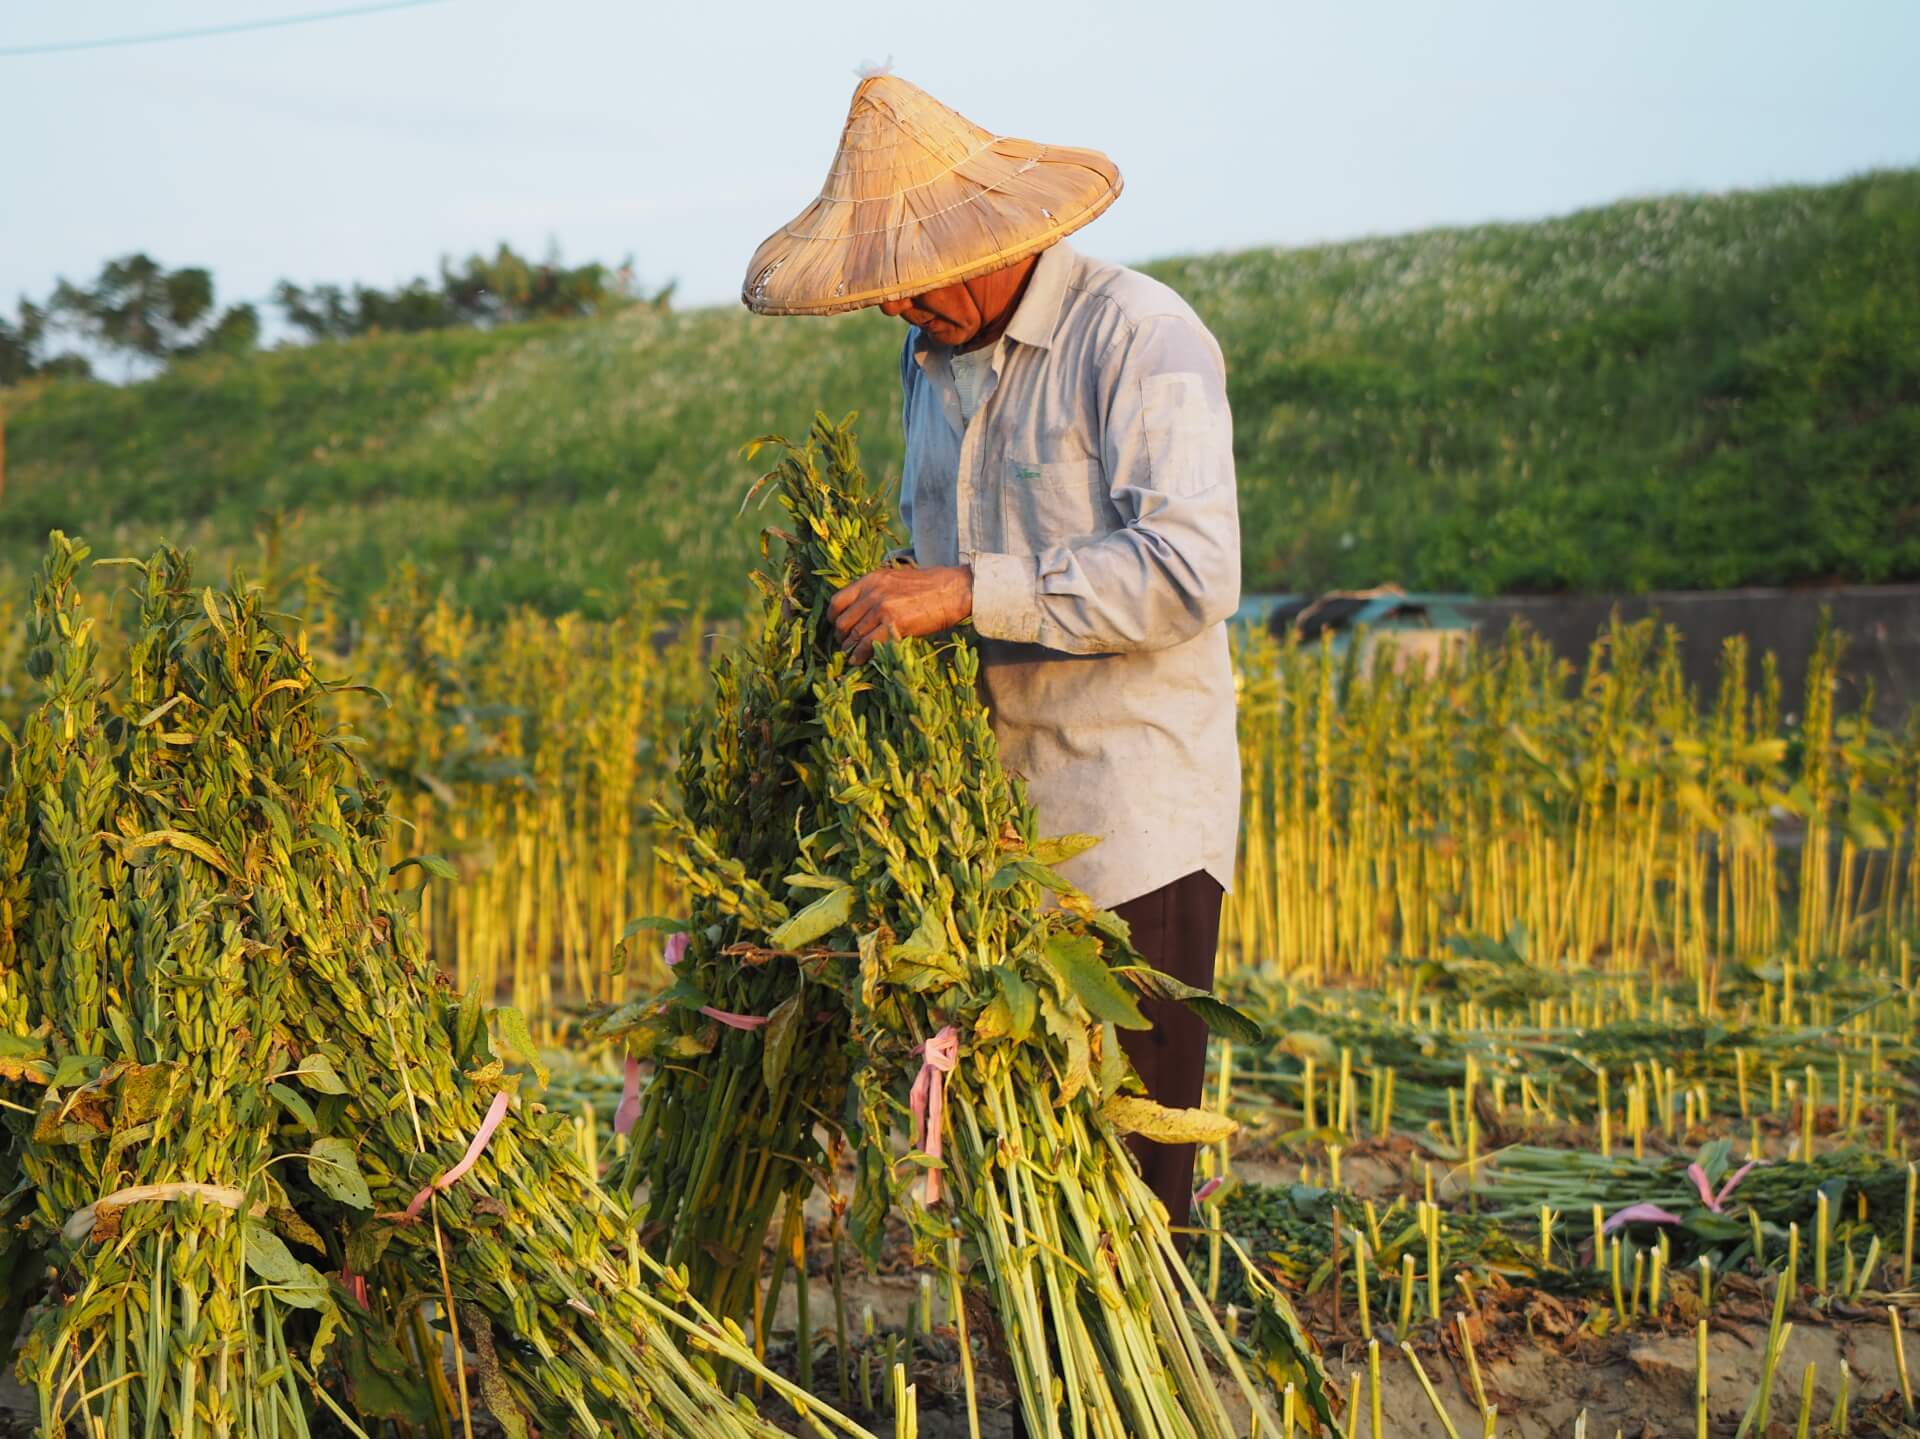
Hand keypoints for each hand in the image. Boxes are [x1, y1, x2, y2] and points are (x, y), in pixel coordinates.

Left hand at [828, 565, 972, 663]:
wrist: (954, 589)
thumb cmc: (931, 586)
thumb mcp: (897, 580)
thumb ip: (878, 592)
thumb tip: (865, 610)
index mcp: (871, 580)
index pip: (838, 600)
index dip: (834, 618)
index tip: (838, 627)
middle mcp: (872, 593)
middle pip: (843, 621)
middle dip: (841, 637)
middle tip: (846, 645)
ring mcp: (881, 608)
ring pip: (853, 635)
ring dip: (850, 649)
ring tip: (851, 656)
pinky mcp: (893, 624)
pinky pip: (867, 644)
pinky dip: (860, 655)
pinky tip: (860, 660)